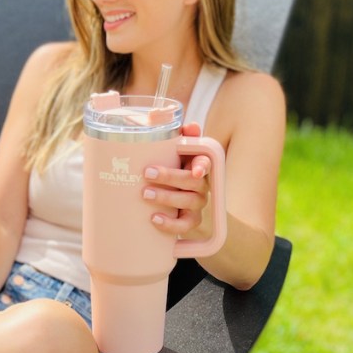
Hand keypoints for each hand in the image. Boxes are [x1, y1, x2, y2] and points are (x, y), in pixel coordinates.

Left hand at [142, 122, 212, 242]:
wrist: (159, 192)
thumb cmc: (166, 165)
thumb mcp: (168, 149)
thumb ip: (178, 135)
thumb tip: (190, 127)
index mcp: (197, 164)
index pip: (206, 162)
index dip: (202, 165)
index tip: (196, 169)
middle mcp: (201, 184)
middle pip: (194, 181)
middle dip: (171, 177)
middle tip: (148, 173)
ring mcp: (196, 203)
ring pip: (189, 202)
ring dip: (167, 198)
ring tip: (145, 194)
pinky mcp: (190, 220)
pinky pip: (185, 225)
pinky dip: (171, 224)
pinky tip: (155, 218)